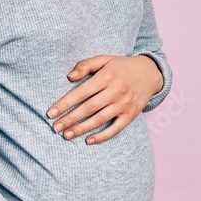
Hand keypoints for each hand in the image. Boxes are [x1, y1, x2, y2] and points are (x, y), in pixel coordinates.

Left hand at [47, 54, 163, 144]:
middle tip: (55, 127)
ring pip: (100, 119)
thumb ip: (86, 65)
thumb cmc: (121, 66)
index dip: (65, 103)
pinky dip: (102, 136)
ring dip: (82, 129)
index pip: (81, 92)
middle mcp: (115, 91)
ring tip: (66, 135)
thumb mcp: (104, 59)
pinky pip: (116, 128)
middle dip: (70, 119)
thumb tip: (69, 76)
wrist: (150, 73)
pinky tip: (88, 140)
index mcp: (106, 76)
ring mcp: (124, 104)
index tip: (51, 113)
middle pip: (88, 108)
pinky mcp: (131, 114)